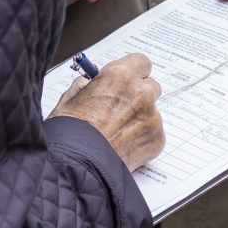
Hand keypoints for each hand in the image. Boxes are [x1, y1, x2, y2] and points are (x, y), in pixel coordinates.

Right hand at [52, 53, 163, 171]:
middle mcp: (140, 92)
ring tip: (117, 132)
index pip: (141, 62)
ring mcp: (152, 116)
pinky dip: (142, 137)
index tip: (127, 80)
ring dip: (140, 118)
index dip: (133, 72)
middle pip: (151, 85)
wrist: (77, 165)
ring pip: (152, 110)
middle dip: (138, 94)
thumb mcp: (70, 98)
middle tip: (120, 109)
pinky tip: (123, 145)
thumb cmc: (70, 133)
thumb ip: (86, 85)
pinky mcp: (157, 138)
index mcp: (119, 76)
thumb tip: (90, 82)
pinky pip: (154, 132)